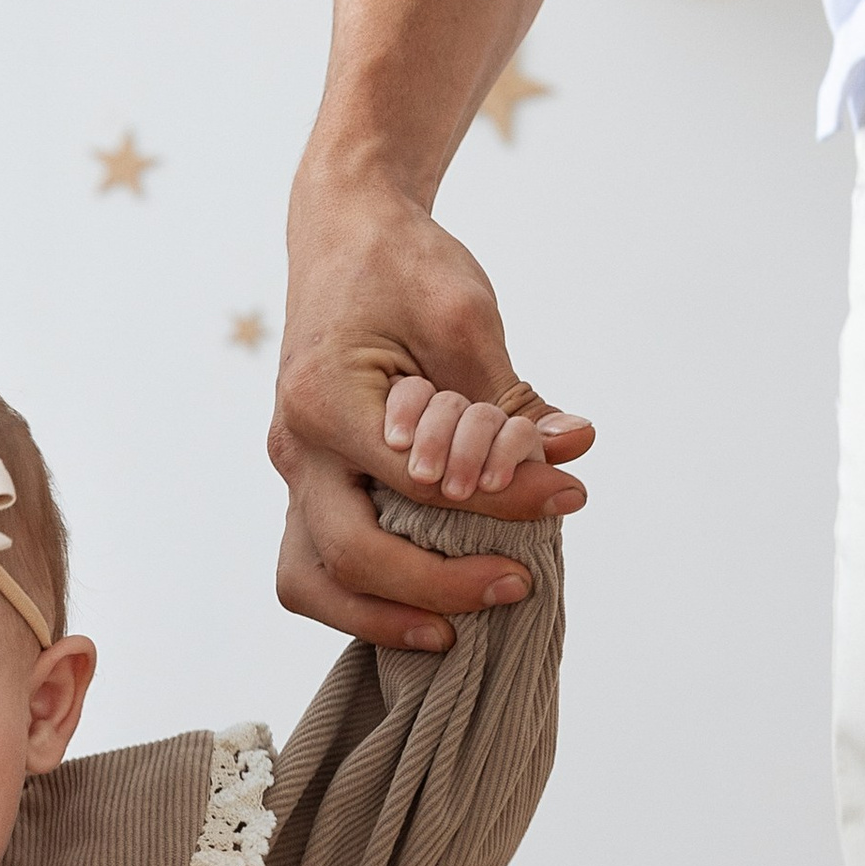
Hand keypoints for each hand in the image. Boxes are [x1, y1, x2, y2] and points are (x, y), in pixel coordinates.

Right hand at [274, 168, 592, 650]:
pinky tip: (429, 604)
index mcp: (325, 400)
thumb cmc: (402, 264)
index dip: (502, 501)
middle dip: (436, 587)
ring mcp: (292, 470)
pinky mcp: (306, 481)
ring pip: (310, 580)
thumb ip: (509, 396)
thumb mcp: (465, 315)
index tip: (570, 496)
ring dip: (380, 618)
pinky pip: (317, 564)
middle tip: (516, 585)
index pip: (419, 483)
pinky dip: (366, 597)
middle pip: (350, 555)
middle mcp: (294, 445)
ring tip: (453, 633)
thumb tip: (572, 451)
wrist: (342, 232)